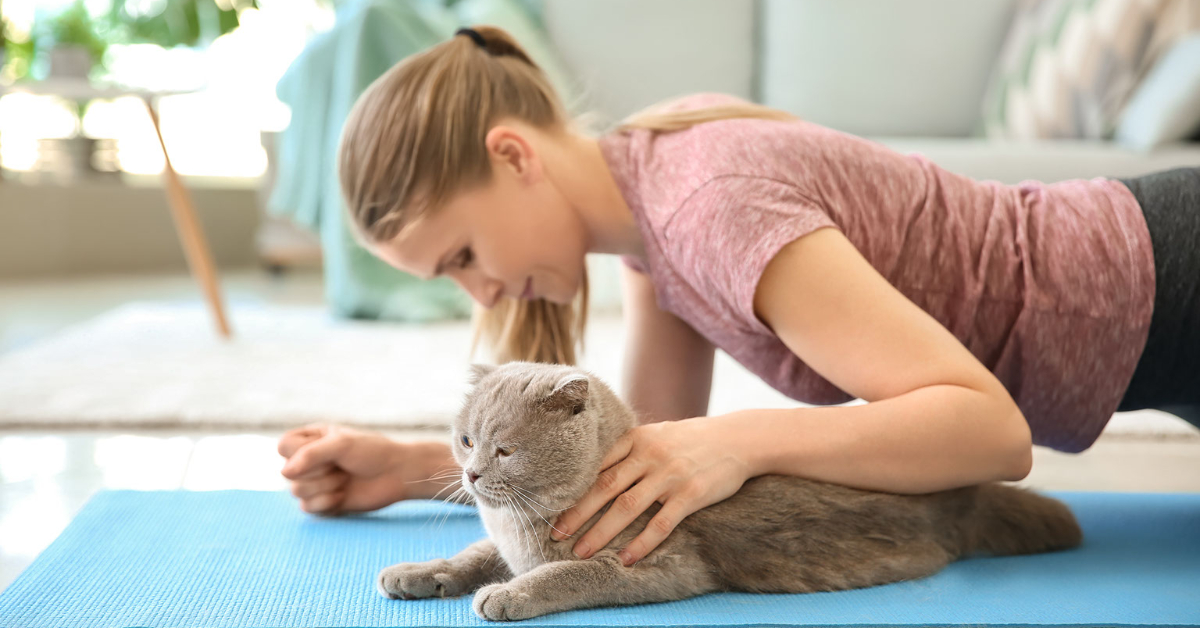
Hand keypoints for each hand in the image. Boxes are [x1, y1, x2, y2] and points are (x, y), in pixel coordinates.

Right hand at [278, 423, 456, 514]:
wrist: (397, 475)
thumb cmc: (372, 452)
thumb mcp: (341, 444)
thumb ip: (310, 454)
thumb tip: (285, 473)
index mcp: (311, 438)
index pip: (283, 445)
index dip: (299, 453)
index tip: (325, 452)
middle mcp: (308, 460)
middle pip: (287, 472)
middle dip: (318, 472)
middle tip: (342, 466)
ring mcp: (315, 482)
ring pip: (296, 491)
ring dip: (325, 486)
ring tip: (345, 479)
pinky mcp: (322, 502)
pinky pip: (307, 508)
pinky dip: (326, 502)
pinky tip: (343, 495)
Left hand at [549, 415, 753, 565]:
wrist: (739, 438)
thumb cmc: (693, 439)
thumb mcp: (657, 433)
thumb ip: (629, 449)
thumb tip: (594, 468)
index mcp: (636, 439)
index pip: (596, 464)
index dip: (571, 487)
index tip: (550, 506)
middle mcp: (649, 455)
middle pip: (604, 487)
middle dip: (576, 513)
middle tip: (555, 534)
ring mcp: (670, 475)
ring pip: (627, 507)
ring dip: (601, 532)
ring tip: (581, 552)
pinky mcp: (691, 494)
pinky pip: (661, 523)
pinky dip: (642, 543)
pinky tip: (626, 558)